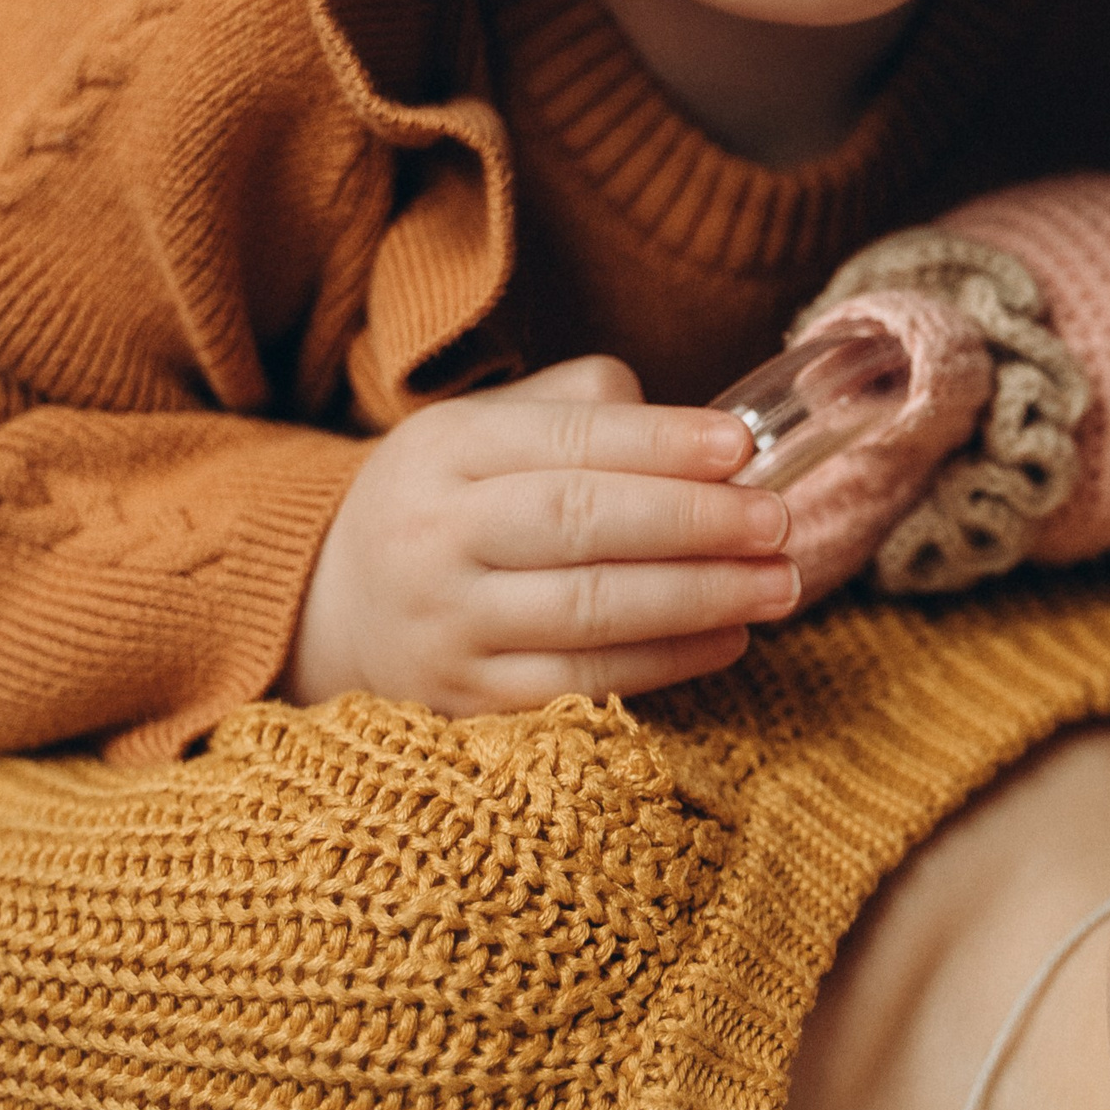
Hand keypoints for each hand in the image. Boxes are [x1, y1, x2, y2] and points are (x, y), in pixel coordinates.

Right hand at [283, 353, 800, 711]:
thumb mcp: (485, 427)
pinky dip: (664, 662)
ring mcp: (446, 627)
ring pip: (589, 610)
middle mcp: (435, 535)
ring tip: (779, 583)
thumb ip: (583, 407)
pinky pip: (580, 683)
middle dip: (694, 522)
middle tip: (778, 520)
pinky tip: (727, 637)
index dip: (661, 442)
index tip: (742, 445)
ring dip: (699, 597)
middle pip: (581, 523)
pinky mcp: (463, 702)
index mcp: (446, 447)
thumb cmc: (449, 500)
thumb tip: (697, 428)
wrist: (331, 607)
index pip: (568, 440)